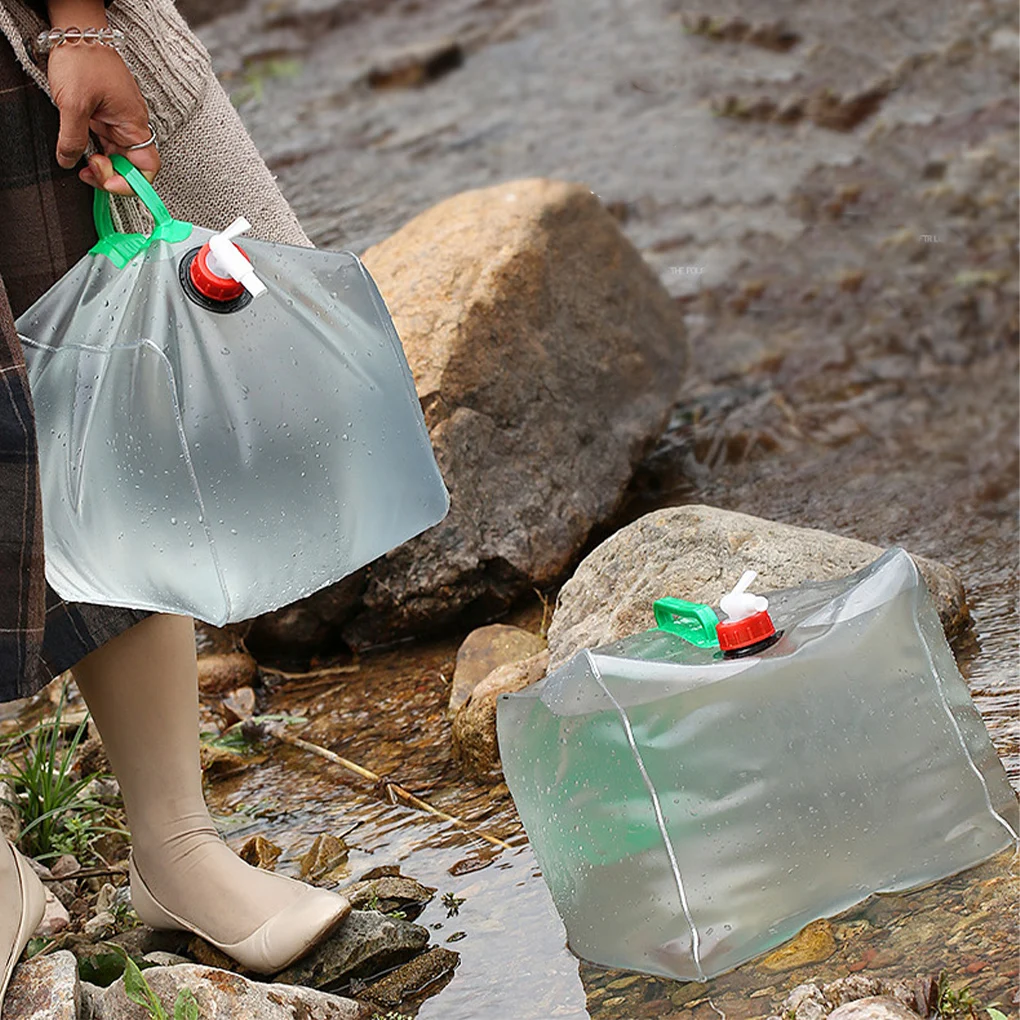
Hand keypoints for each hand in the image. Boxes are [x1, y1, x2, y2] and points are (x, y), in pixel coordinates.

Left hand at [44, 3, 159, 193]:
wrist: (76, 31)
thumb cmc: (82, 60)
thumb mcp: (72, 103)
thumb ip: (71, 139)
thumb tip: (69, 161)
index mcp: (133, 124)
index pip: (147, 168)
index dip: (130, 183)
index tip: (107, 183)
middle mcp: (131, 126)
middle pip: (131, 167)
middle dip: (110, 175)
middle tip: (87, 169)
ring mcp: (119, 122)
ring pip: (117, 157)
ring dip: (101, 165)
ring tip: (81, 160)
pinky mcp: (107, 117)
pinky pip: (107, 144)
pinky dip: (95, 152)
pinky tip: (82, 150)